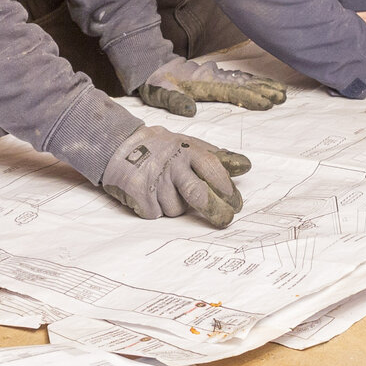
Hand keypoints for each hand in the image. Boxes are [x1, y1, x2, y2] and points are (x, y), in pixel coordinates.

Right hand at [99, 125, 251, 225]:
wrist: (119, 145)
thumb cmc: (162, 148)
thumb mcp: (190, 145)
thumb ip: (217, 157)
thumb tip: (245, 166)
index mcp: (188, 150)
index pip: (214, 170)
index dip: (227, 189)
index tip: (236, 202)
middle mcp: (172, 165)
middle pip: (198, 194)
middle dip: (215, 211)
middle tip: (225, 220)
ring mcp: (154, 181)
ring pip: (177, 209)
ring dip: (178, 206)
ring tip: (169, 190)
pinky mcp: (139, 195)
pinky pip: (158, 214)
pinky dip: (158, 209)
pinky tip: (153, 194)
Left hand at [136, 57, 287, 114]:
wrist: (151, 64)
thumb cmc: (156, 83)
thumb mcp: (160, 93)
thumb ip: (175, 101)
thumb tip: (192, 111)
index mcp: (204, 84)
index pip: (232, 92)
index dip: (250, 97)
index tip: (267, 103)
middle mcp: (213, 77)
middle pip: (243, 84)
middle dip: (264, 90)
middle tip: (283, 96)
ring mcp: (215, 75)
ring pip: (243, 80)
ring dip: (263, 85)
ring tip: (281, 91)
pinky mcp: (214, 76)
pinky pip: (238, 78)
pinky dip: (253, 80)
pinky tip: (262, 84)